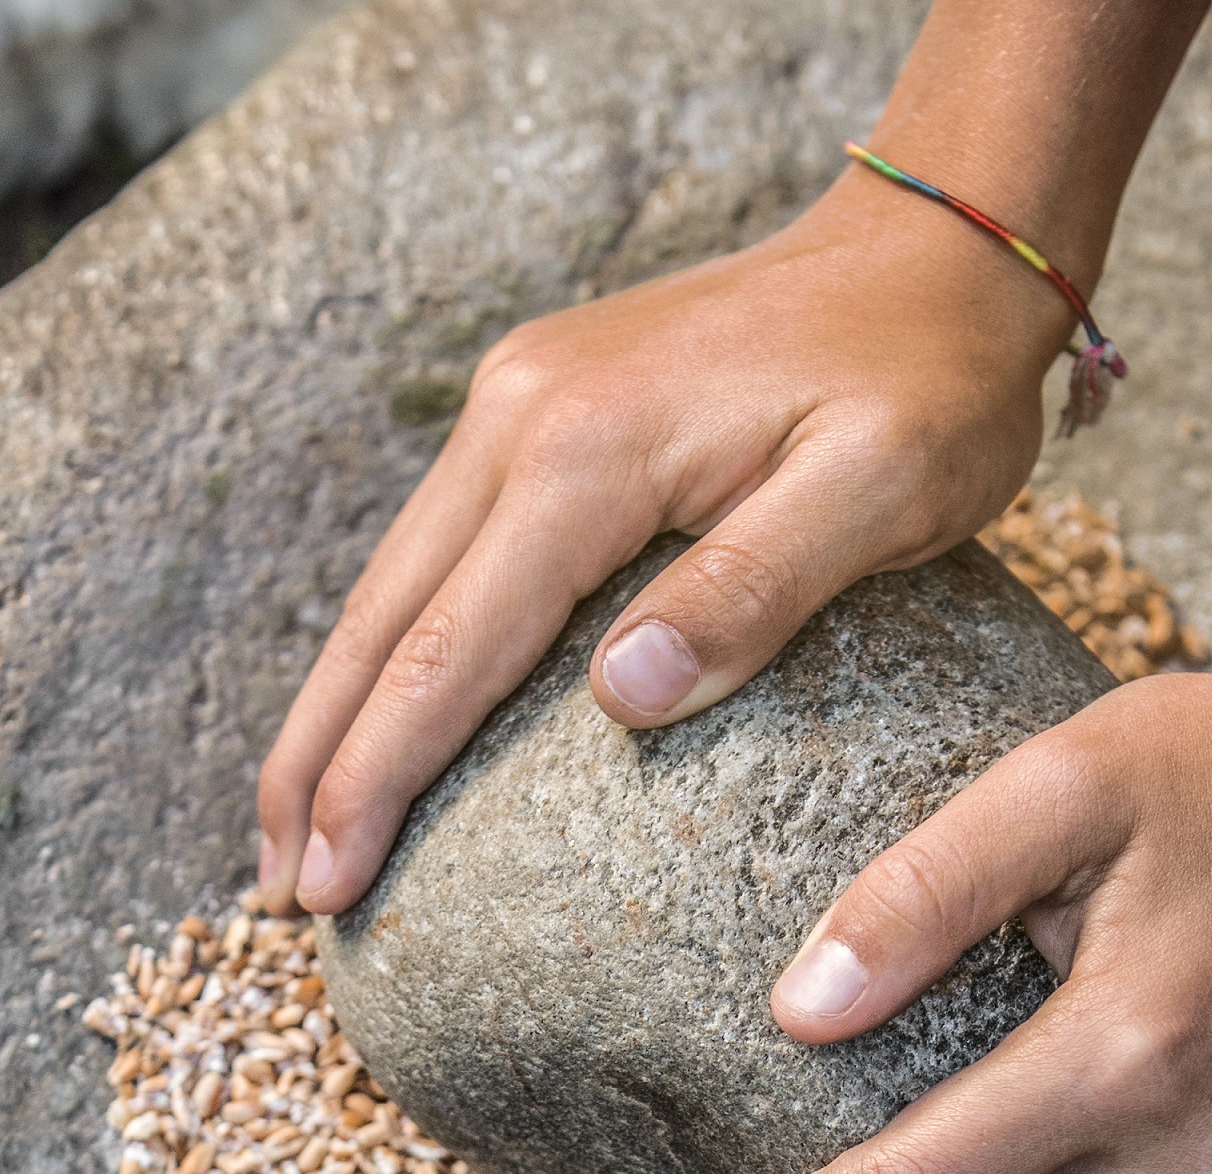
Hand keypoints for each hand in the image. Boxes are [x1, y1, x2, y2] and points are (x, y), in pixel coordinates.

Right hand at [255, 182, 1062, 913]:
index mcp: (586, 451)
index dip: (378, 778)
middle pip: (382, 622)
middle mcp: (520, 417)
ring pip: (390, 589)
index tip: (326, 886)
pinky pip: (437, 557)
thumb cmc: (931, 380)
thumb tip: (621, 700)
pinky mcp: (539, 411)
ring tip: (293, 837)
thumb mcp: (884, 487)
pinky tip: (380, 724)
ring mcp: (519, 407)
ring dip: (334, 716)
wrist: (936, 242)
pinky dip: (392, 655)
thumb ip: (753, 589)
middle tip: (275, 894)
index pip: (450, 650)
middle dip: (316, 765)